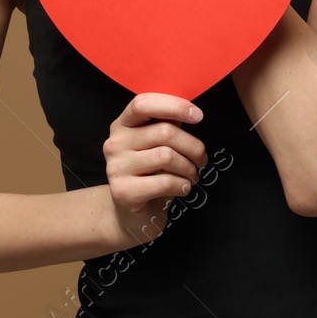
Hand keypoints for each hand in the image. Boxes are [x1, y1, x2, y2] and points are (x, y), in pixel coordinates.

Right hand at [104, 92, 208, 247]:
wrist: (131, 215)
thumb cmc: (151, 174)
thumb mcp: (158, 145)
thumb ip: (168, 126)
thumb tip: (191, 112)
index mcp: (123, 124)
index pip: (143, 103)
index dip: (173, 105)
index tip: (198, 116)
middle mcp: (115, 143)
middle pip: (165, 132)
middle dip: (193, 146)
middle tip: (202, 159)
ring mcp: (116, 168)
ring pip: (167, 157)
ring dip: (190, 168)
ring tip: (193, 175)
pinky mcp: (123, 192)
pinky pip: (165, 181)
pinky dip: (183, 185)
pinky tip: (183, 188)